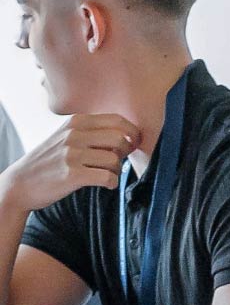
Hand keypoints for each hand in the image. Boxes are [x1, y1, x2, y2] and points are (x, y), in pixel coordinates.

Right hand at [0, 114, 139, 212]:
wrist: (20, 183)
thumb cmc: (49, 161)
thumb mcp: (66, 136)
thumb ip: (91, 131)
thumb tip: (126, 134)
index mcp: (76, 121)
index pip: (117, 119)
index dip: (132, 132)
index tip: (133, 143)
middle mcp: (74, 134)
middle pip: (120, 138)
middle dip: (127, 151)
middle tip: (120, 161)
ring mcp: (72, 154)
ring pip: (115, 159)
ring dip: (117, 170)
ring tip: (107, 174)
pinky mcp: (72, 175)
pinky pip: (107, 177)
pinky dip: (112, 183)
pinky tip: (106, 185)